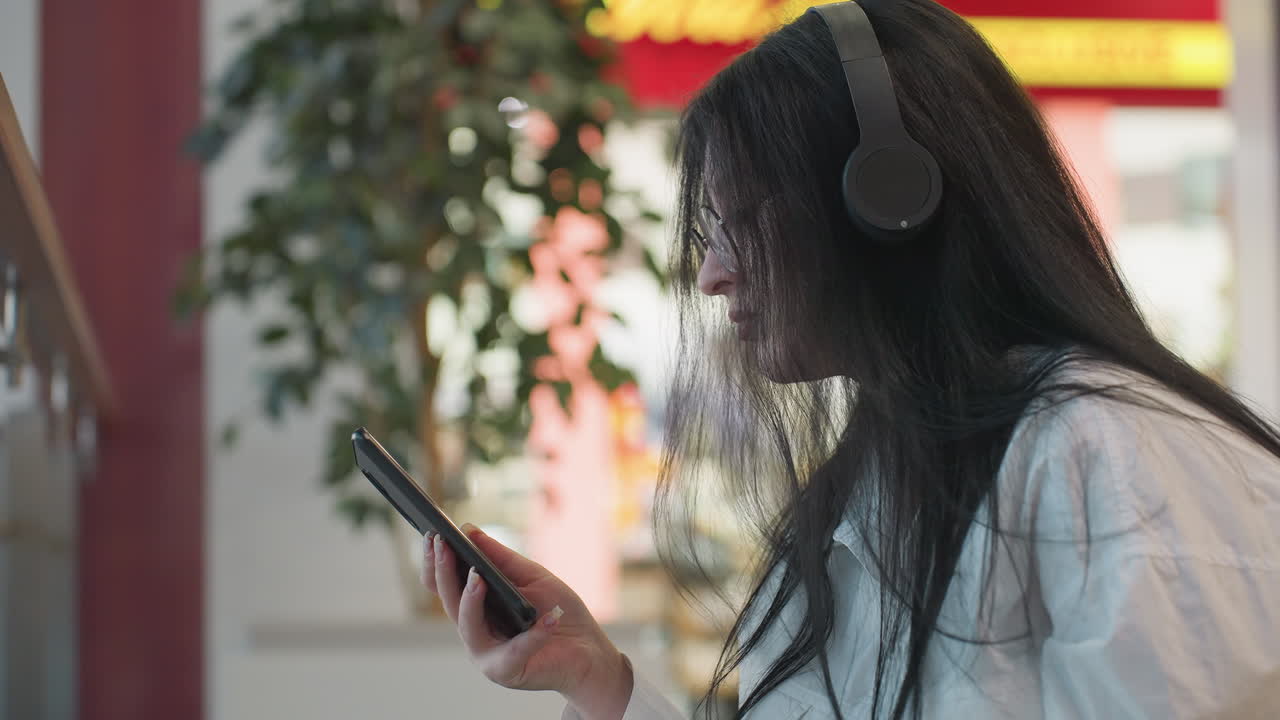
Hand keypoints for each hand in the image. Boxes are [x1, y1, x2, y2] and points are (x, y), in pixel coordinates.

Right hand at [424, 525, 633, 719]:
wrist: (589, 651)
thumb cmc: (559, 612)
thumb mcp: (532, 577)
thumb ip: (501, 558)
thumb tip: (468, 530)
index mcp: (476, 610)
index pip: (444, 587)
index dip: (434, 562)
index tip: (432, 534)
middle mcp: (475, 633)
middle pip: (449, 602)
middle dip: (443, 572)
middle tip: (442, 544)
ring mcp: (487, 656)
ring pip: (467, 626)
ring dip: (470, 599)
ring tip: (478, 576)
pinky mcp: (508, 672)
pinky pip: (514, 651)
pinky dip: (533, 635)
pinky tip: (549, 619)